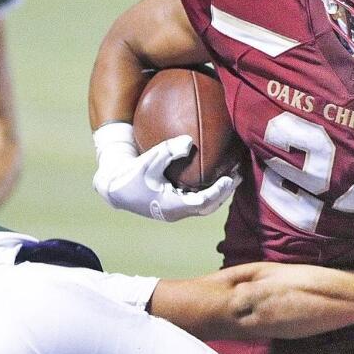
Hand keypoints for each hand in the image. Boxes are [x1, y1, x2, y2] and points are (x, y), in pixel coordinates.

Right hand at [93, 129, 237, 221]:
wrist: (115, 187)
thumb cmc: (130, 174)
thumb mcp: (148, 160)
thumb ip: (167, 151)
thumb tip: (188, 141)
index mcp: (171, 205)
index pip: (202, 202)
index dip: (218, 192)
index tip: (229, 178)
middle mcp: (175, 212)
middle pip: (208, 207)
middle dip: (225, 193)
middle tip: (238, 175)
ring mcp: (175, 210)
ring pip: (204, 206)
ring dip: (220, 193)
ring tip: (233, 176)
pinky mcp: (174, 205)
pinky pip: (197, 202)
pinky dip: (210, 192)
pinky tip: (218, 177)